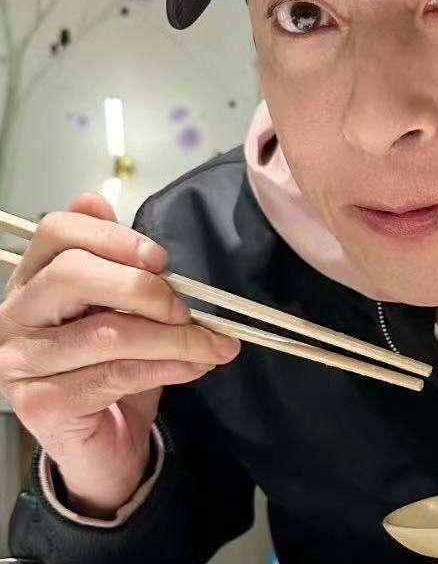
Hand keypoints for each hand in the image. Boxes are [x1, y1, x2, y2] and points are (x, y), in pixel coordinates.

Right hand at [0, 192, 239, 517]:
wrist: (108, 443)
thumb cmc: (115, 366)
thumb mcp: (123, 308)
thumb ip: (117, 262)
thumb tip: (97, 200)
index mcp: (33, 279)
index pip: (58, 232)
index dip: (115, 237)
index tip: (161, 259)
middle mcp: (14, 316)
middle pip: (73, 274)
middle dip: (144, 287)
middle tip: (185, 307)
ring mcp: (20, 362)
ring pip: (107, 332)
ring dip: (175, 337)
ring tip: (212, 344)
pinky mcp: (40, 404)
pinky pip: (117, 374)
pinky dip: (168, 366)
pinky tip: (195, 366)